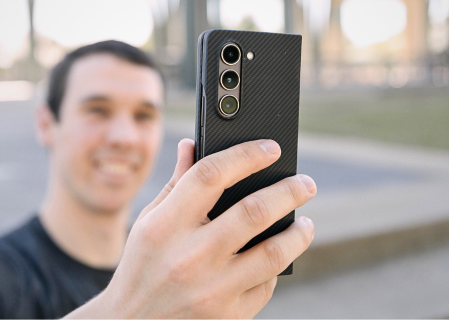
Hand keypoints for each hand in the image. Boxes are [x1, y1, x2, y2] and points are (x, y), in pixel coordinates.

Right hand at [66, 139, 316, 318]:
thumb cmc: (142, 266)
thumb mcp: (149, 223)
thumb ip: (176, 185)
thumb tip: (193, 145)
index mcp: (165, 226)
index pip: (211, 175)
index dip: (246, 155)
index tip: (270, 149)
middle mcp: (189, 258)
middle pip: (254, 211)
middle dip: (289, 191)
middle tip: (305, 183)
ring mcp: (212, 290)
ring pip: (274, 252)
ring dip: (299, 232)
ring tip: (305, 222)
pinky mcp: (228, 316)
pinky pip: (267, 284)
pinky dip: (277, 266)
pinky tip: (277, 255)